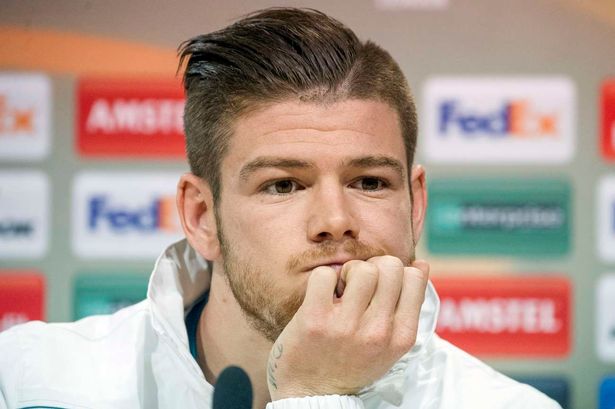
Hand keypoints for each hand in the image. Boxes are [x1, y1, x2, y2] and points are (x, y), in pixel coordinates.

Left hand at [267, 256, 428, 399]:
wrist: (313, 394)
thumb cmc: (352, 362)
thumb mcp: (389, 345)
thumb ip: (406, 308)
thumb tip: (421, 264)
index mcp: (401, 337)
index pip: (413, 277)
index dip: (395, 273)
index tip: (380, 288)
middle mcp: (378, 332)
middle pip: (390, 266)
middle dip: (374, 267)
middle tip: (358, 286)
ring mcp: (347, 326)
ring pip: (362, 268)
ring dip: (349, 272)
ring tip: (340, 291)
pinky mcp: (315, 320)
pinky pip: (324, 275)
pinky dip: (322, 279)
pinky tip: (321, 296)